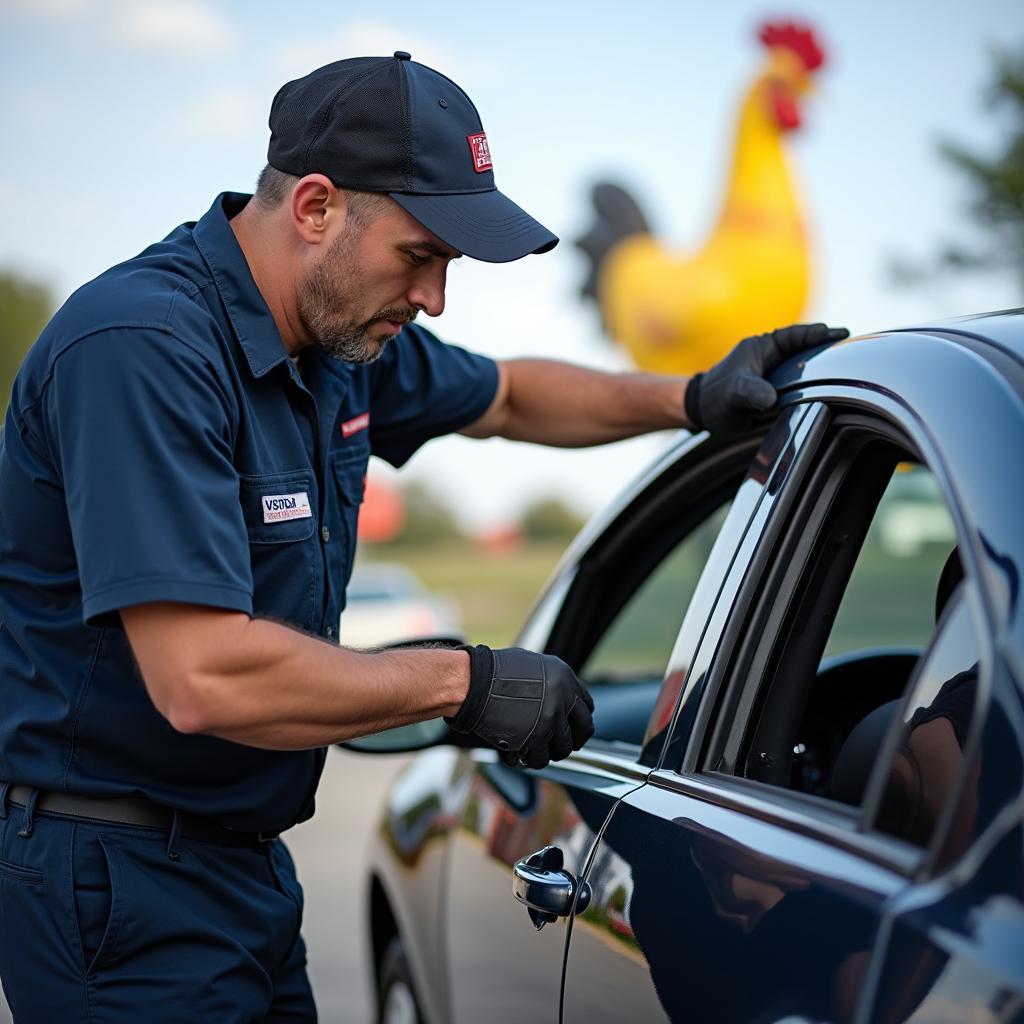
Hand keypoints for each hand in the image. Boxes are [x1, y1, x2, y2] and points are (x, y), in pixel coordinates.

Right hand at [445, 645, 594, 768]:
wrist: (472, 682)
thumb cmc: (492, 671)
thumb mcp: (531, 665)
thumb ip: (550, 681)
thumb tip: (558, 696)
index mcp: (564, 677)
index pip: (586, 706)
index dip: (578, 720)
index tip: (571, 728)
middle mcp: (563, 697)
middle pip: (583, 730)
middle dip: (570, 741)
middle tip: (557, 745)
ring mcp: (551, 718)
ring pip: (562, 749)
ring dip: (547, 752)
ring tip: (531, 749)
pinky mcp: (536, 738)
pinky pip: (540, 759)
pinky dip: (528, 760)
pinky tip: (516, 753)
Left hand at [684, 323, 848, 433]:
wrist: (702, 412)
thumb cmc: (714, 397)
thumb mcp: (733, 393)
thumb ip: (750, 392)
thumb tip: (769, 399)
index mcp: (761, 348)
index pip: (794, 335)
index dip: (816, 333)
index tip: (838, 333)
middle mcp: (770, 357)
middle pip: (805, 347)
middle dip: (827, 345)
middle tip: (854, 344)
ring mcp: (774, 372)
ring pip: (804, 364)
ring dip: (823, 364)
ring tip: (850, 364)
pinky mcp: (776, 388)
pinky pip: (799, 381)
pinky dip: (814, 382)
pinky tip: (832, 388)